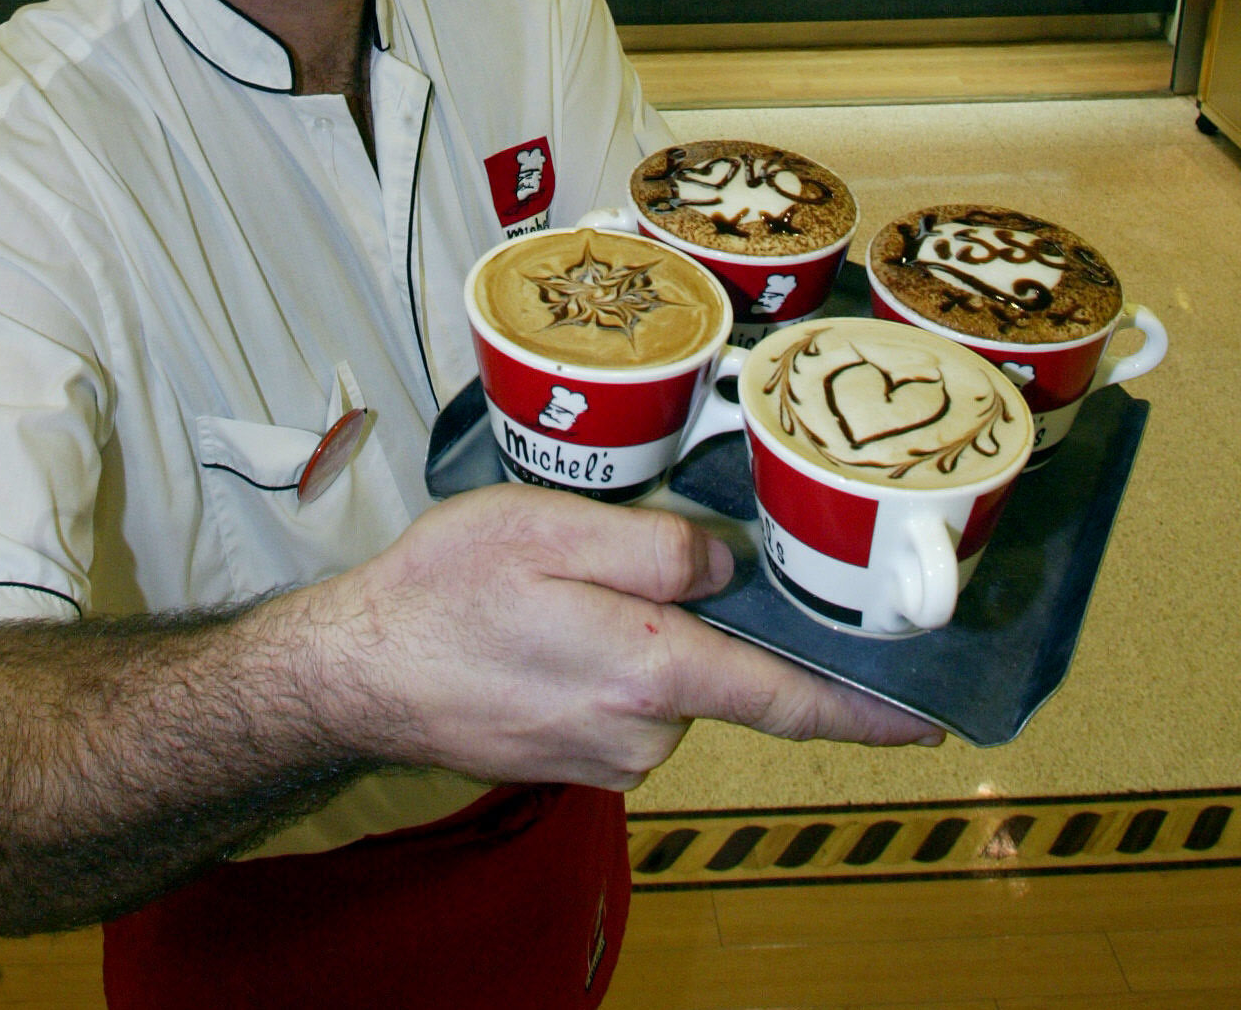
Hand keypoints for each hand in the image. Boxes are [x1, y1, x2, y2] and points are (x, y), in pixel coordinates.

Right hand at [322, 485, 940, 790]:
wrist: (356, 670)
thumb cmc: (446, 588)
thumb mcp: (551, 528)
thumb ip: (657, 549)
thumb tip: (728, 567)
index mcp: (652, 672)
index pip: (788, 701)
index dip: (865, 708)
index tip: (930, 716)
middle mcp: (643, 732)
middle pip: (720, 670)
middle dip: (707, 619)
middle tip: (632, 553)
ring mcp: (606, 756)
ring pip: (667, 683)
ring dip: (646, 637)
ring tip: (564, 583)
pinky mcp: (572, 759)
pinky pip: (623, 702)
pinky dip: (610, 660)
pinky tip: (545, 623)